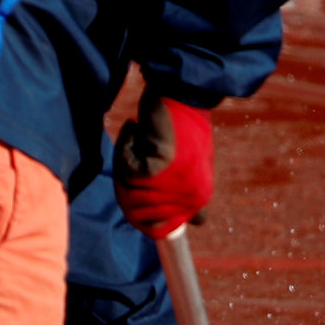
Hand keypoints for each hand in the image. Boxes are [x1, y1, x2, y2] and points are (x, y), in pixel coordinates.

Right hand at [113, 92, 213, 238]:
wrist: (185, 94)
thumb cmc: (186, 126)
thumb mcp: (192, 166)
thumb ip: (187, 195)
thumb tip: (194, 223)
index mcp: (199, 198)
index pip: (161, 231)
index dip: (142, 220)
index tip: (135, 204)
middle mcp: (190, 198)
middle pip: (135, 211)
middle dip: (128, 184)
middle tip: (139, 154)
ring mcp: (174, 186)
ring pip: (126, 190)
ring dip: (125, 162)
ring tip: (141, 140)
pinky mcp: (157, 170)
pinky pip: (124, 169)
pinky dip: (124, 147)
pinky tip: (137, 130)